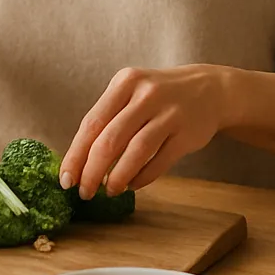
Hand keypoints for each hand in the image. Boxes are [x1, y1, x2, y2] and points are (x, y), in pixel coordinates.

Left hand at [58, 65, 230, 199]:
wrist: (209, 90)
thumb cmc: (158, 97)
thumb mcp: (131, 93)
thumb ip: (107, 119)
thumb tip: (78, 162)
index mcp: (125, 82)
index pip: (92, 123)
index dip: (76, 154)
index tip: (65, 179)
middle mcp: (146, 94)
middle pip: (110, 140)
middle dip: (92, 171)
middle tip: (84, 192)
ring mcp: (170, 113)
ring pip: (136, 151)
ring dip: (118, 177)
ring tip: (109, 190)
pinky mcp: (188, 133)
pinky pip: (160, 162)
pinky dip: (143, 178)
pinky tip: (133, 185)